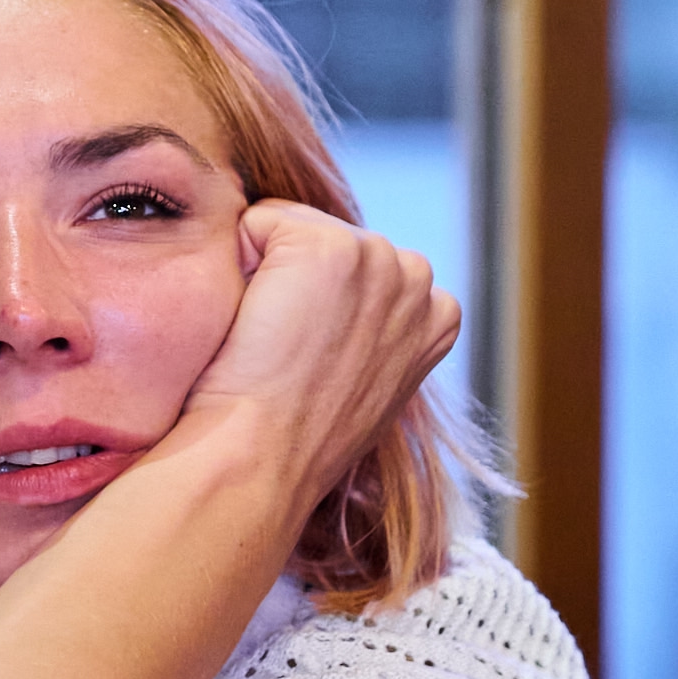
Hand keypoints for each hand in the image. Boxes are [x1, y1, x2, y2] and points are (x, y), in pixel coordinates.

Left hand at [181, 201, 459, 513]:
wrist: (266, 456)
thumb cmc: (300, 439)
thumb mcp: (369, 390)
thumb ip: (377, 339)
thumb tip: (347, 319)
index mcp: (438, 314)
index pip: (365, 271)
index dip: (323, 308)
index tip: (314, 360)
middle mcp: (417, 277)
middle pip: (330, 240)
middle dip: (299, 282)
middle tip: (288, 352)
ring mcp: (376, 256)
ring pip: (293, 228)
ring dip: (270, 272)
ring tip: (272, 340)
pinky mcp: (327, 245)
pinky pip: (257, 222)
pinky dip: (239, 261)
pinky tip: (254, 321)